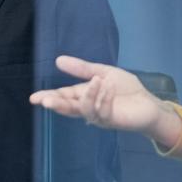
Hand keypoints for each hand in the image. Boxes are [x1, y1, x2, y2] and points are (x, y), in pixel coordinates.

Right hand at [30, 56, 180, 146]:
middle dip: (57, 104)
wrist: (148, 103)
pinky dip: (103, 98)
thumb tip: (58, 60)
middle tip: (46, 102)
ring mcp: (99, 116)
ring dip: (89, 94)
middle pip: (68, 108)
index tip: (34, 98)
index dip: (48, 97)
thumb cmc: (126, 90)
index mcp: (84, 95)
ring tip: (97, 80)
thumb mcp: (103, 73)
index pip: (63, 96)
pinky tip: (107, 87)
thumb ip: (82, 68)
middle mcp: (88, 108)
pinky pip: (102, 111)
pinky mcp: (111, 120)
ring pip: (85, 109)